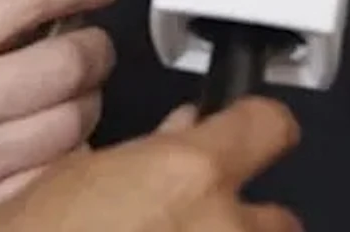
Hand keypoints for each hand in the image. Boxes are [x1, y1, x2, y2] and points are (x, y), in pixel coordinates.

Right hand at [0, 98, 302, 231]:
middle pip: (276, 217)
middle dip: (244, 219)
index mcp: (188, 172)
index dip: (258, 127)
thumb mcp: (73, 175)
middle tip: (200, 221)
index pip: (269, 126)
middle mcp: (219, 225)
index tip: (253, 131)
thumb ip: (147, 149)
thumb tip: (185, 129)